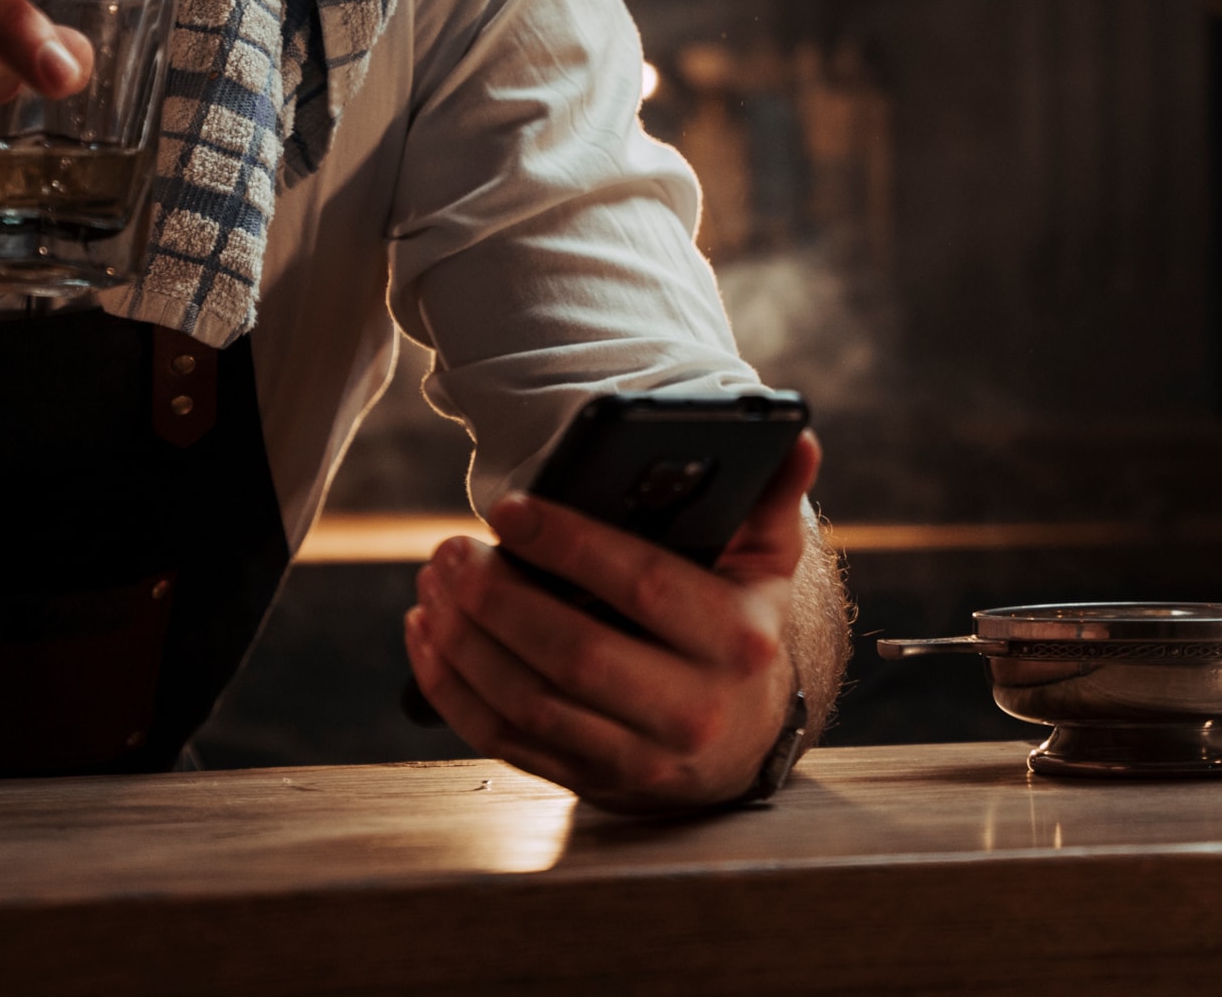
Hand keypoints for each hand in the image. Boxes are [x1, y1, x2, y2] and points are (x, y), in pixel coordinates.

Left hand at [404, 430, 821, 810]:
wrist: (744, 742)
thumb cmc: (741, 630)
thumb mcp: (766, 566)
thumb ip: (769, 499)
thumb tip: (795, 434)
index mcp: (738, 639)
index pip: (645, 585)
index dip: (572, 546)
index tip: (511, 510)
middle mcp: (694, 708)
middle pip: (575, 654)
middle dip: (499, 599)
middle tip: (449, 550)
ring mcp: (641, 758)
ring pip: (531, 704)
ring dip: (466, 642)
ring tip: (434, 584)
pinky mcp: (593, 785)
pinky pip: (507, 741)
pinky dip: (454, 690)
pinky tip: (427, 638)